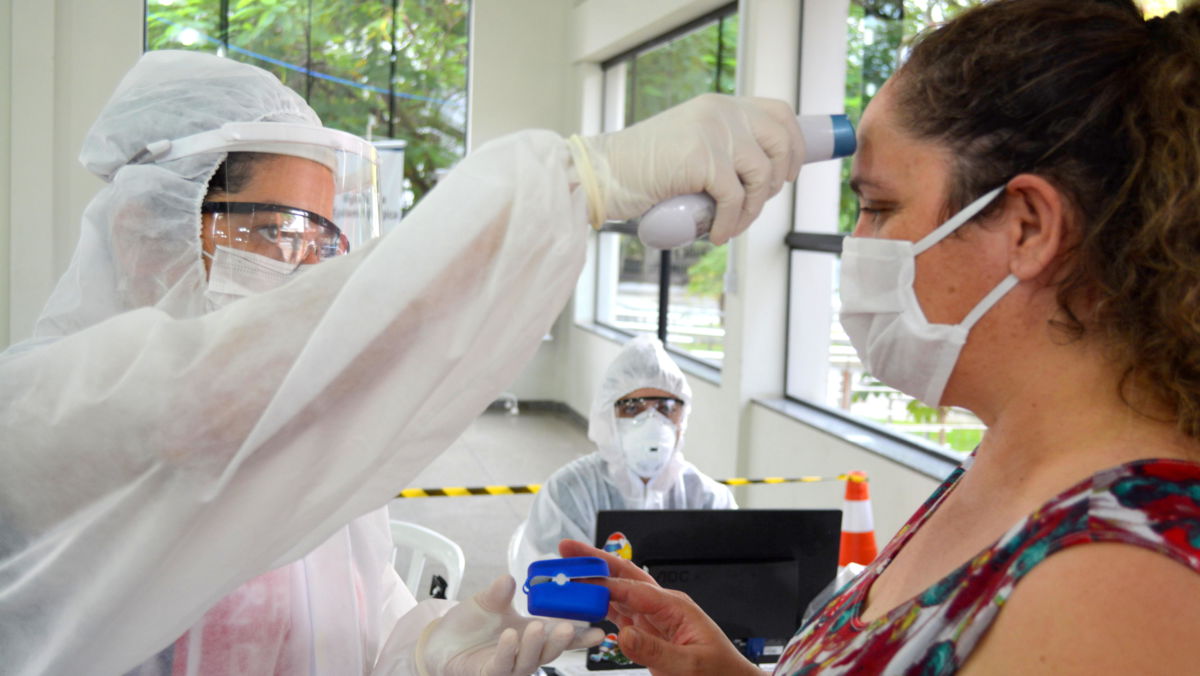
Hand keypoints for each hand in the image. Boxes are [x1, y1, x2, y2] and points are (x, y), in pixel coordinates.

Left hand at [418, 575, 603, 675]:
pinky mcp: (489, 675)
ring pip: (529, 663)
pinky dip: (508, 652)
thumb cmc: (470, 624)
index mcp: (532, 635)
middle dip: (561, 642)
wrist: (440, 642)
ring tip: (536, 627)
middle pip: (550, 653)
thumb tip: (509, 578)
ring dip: (535, 646)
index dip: (581, 636)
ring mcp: (508, 667)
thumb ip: (499, 593)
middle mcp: (524, 653)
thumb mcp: (487, 602)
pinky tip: (509, 636)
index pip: (562, 638)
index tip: (600, 629)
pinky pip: (502, 668)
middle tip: (566, 626)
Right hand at [557, 541, 757, 675]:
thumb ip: (656, 651)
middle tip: (568, 548)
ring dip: (593, 581)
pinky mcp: (648, 632)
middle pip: (625, 576)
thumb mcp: (690, 665)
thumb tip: (623, 635)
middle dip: (596, 561)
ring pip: (618, 592)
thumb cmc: (719, 672)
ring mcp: (654, 618)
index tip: (578, 580)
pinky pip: (620, 614)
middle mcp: (663, 606)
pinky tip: (584, 601)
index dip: (604, 583)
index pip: (634, 589)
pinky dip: (600, 606)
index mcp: (675, 606)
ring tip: (568, 569)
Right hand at [569, 93, 803, 244]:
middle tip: (760, 203)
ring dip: (754, 210)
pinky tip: (718, 234)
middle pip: (781, 140)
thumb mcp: (688, 145)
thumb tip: (757, 178)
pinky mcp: (703, 160)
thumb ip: (718, 148)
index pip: (778, 113)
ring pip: (762, 176)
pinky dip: (731, 223)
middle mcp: (720, 112)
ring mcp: (713, 133)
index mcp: (718, 106)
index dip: (793, 144)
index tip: (787, 173)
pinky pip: (736, 199)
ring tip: (732, 225)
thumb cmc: (639, 170)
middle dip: (781, 178)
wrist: (602, 174)